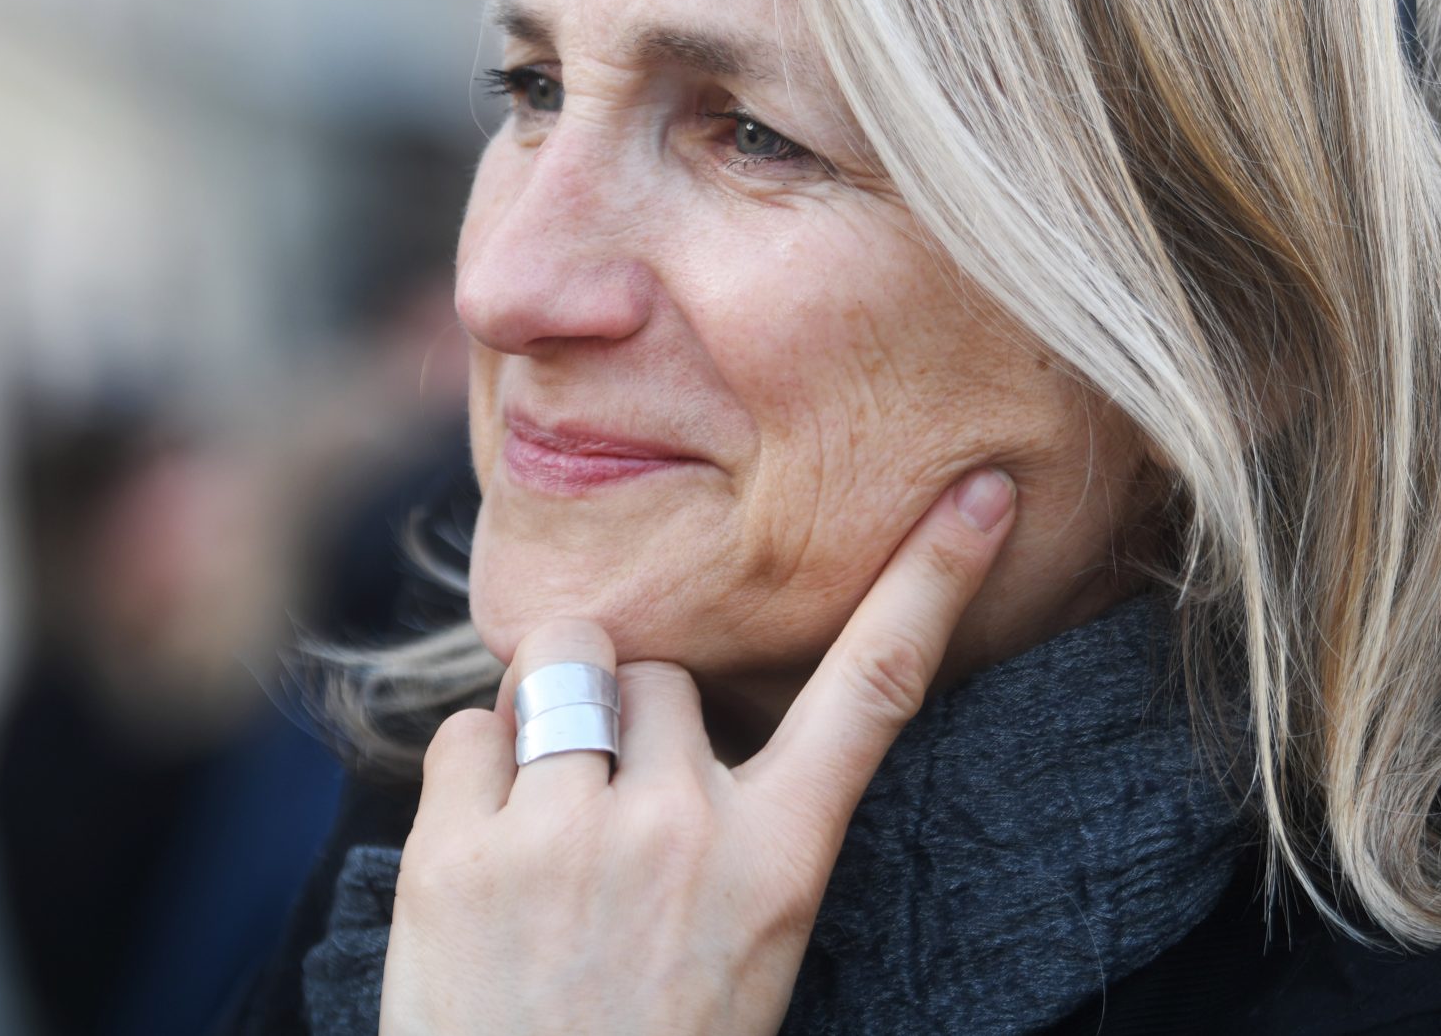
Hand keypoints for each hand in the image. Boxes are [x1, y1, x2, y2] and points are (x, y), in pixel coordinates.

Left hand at [379, 468, 1017, 1034]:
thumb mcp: (743, 949)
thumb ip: (727, 825)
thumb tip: (666, 702)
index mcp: (777, 866)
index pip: (872, 693)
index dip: (929, 582)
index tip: (981, 491)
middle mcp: (681, 833)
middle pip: (661, 669)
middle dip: (631, 719)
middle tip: (612, 831)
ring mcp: (566, 838)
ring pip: (562, 670)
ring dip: (550, 727)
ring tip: (546, 835)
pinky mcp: (459, 851)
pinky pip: (467, 732)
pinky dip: (471, 779)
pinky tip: (483, 864)